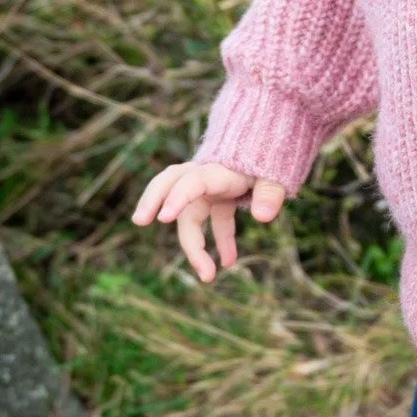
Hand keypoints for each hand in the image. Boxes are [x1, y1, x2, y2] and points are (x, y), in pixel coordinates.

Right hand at [131, 162, 286, 282]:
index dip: (177, 198)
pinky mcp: (219, 198)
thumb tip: (262, 217)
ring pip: (189, 214)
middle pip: (172, 187)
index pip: (192, 181)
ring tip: (206, 275)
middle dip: (154, 202)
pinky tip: (229, 264)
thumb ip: (270, 192)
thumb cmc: (273, 156)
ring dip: (193, 244)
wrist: (274, 140)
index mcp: (219, 169)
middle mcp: (207, 176)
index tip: (163, 218)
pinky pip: (213, 222)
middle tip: (139, 220)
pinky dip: (220, 242)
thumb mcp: (276, 172)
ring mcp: (211, 188)